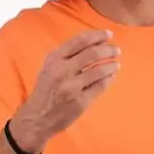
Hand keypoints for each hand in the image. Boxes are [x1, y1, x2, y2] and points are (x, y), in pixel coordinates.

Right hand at [9, 29, 120, 153]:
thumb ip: (66, 57)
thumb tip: (94, 45)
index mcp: (54, 59)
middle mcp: (63, 70)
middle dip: (108, 49)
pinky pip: (100, 87)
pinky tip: (111, 77)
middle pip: (92, 54)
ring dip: (112, 65)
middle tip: (116, 50)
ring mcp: (72, 87)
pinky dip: (108, 80)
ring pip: (99, 70)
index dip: (98, 36)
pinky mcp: (80, 102)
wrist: (37, 119)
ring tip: (116, 64)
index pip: (80, 41)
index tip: (109, 34)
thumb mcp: (49, 68)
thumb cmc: (45, 92)